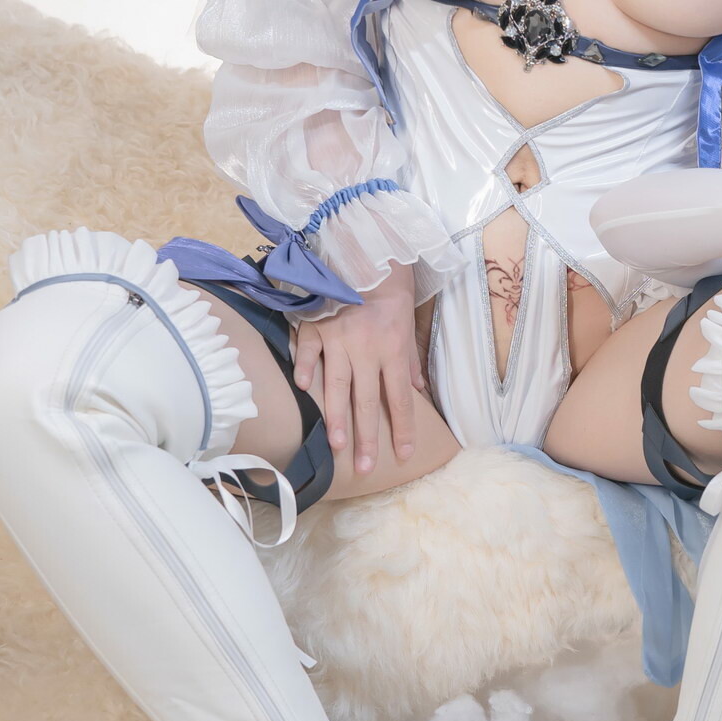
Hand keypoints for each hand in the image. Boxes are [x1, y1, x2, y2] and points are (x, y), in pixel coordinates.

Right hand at [292, 269, 426, 476]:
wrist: (366, 252)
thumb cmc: (390, 292)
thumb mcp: (407, 325)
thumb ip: (410, 361)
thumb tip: (418, 392)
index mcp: (392, 349)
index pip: (400, 398)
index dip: (403, 427)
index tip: (405, 454)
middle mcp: (366, 349)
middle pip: (367, 400)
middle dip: (368, 437)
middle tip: (366, 467)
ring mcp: (338, 338)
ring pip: (336, 385)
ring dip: (336, 417)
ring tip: (337, 446)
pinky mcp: (316, 325)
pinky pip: (309, 351)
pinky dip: (306, 368)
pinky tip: (303, 388)